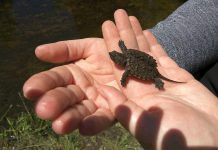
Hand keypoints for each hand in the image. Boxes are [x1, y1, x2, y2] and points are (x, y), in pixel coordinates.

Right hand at [23, 39, 117, 134]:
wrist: (134, 58)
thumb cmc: (109, 51)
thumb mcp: (88, 47)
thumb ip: (65, 49)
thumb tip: (38, 52)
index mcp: (73, 75)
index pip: (54, 79)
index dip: (42, 84)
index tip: (30, 89)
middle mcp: (81, 91)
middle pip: (64, 97)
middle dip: (54, 103)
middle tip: (44, 110)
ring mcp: (95, 102)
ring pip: (79, 112)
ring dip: (69, 119)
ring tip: (59, 125)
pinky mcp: (111, 111)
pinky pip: (101, 119)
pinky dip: (93, 124)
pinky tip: (84, 128)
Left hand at [100, 10, 217, 148]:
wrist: (211, 143)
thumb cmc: (179, 140)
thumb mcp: (146, 126)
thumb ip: (124, 109)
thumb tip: (103, 91)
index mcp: (135, 97)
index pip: (119, 66)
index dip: (112, 47)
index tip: (106, 27)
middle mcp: (145, 86)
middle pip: (131, 55)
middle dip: (123, 35)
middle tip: (116, 15)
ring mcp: (161, 80)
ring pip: (146, 53)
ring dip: (137, 35)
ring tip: (129, 18)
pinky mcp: (178, 77)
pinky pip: (163, 57)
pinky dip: (155, 44)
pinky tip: (146, 31)